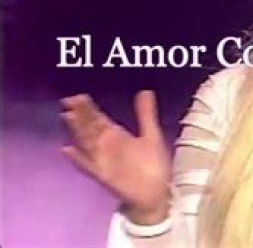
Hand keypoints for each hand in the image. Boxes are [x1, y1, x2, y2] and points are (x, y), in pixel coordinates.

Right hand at [60, 91, 171, 223]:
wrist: (157, 192)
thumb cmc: (153, 165)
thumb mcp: (151, 135)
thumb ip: (146, 114)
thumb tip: (145, 91)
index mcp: (118, 136)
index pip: (100, 119)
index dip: (89, 108)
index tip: (78, 96)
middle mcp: (108, 146)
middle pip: (91, 127)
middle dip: (81, 114)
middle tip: (69, 100)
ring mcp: (104, 160)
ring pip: (87, 142)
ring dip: (78, 130)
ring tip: (68, 116)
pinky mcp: (103, 176)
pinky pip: (88, 166)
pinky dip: (78, 158)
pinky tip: (66, 150)